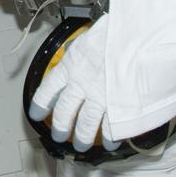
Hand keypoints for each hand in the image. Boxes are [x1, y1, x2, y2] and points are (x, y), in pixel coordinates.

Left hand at [28, 18, 110, 150]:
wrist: (140, 36)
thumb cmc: (118, 30)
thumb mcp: (91, 36)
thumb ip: (85, 51)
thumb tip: (83, 53)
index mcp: (71, 65)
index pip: (47, 89)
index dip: (40, 104)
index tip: (35, 113)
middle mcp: (81, 84)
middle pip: (63, 112)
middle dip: (59, 127)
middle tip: (57, 135)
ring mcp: (99, 98)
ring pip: (85, 125)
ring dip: (81, 137)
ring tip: (80, 146)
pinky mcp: (118, 107)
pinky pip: (111, 128)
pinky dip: (110, 137)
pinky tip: (111, 142)